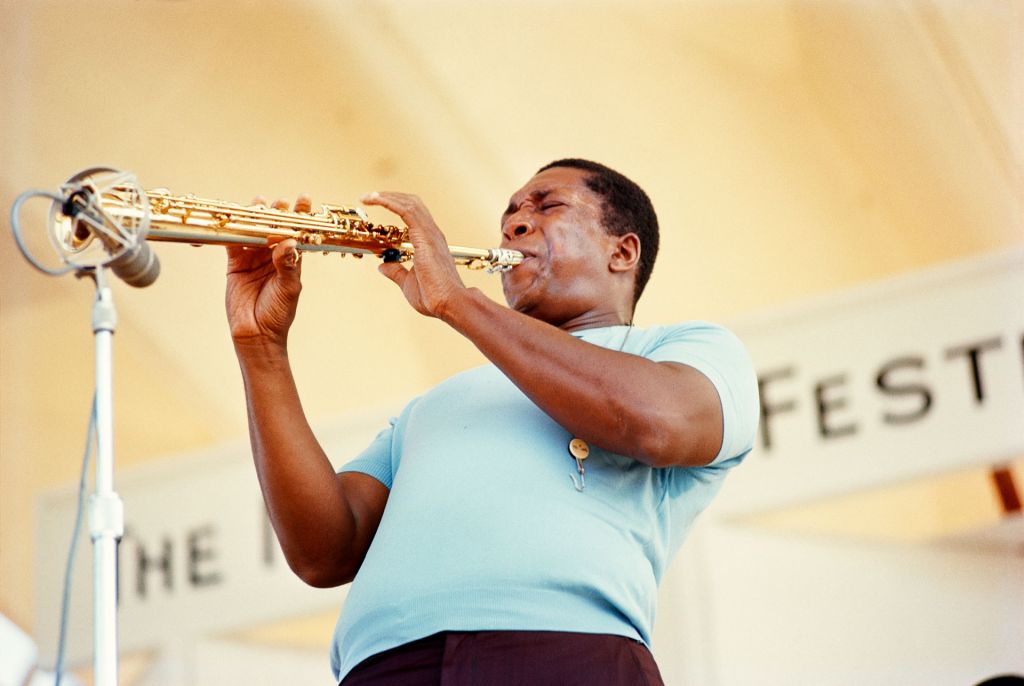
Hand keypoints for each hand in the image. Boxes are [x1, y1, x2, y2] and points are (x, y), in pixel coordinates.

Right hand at [225, 195, 310, 349]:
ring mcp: (254, 258)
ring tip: (259, 203)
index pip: (297, 233)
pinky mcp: (236, 263)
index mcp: (291, 261)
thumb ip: (287, 266)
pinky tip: (234, 219)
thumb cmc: (278, 314)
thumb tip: (289, 243)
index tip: (303, 199)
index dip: (300, 216)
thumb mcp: (288, 289)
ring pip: (254, 232)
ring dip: (255, 218)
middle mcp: (273, 256)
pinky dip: (232, 231)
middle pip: (274, 228)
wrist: (256, 333)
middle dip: (277, 213)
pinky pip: (233, 243)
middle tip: (280, 202)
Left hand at [362, 191, 465, 318]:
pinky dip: (389, 202)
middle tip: (370, 197)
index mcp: (429, 242)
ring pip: (409, 203)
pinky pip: (406, 211)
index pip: (414, 215)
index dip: (395, 206)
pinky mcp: (424, 236)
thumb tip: (382, 266)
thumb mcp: (407, 282)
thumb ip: (396, 271)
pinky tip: (375, 200)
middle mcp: (432, 233)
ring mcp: (430, 233)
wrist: (449, 303)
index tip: (377, 206)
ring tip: (369, 196)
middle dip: (391, 196)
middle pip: (412, 203)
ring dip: (387, 196)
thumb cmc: (434, 296)